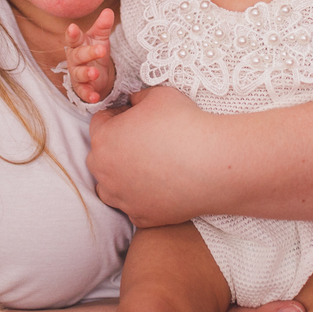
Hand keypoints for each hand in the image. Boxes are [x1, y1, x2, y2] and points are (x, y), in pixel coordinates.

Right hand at [64, 8, 115, 103]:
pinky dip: (88, 95)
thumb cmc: (94, 51)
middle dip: (88, 53)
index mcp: (77, 45)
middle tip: (101, 50)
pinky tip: (95, 97)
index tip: (72, 28)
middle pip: (78, 55)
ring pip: (78, 74)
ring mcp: (77, 74)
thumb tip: (108, 11)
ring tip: (95, 73)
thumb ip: (103, 26)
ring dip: (86, 73)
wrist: (96, 73)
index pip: (73, 38)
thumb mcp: (100, 38)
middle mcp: (74, 60)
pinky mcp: (82, 88)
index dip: (72, 34)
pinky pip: (83, 92)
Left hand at [88, 86, 216, 226]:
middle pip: (102, 155)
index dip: (119, 115)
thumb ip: (137, 98)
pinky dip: (144, 196)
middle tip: (148, 139)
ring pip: (113, 185)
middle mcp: (105, 172)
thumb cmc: (184, 125)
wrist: (213, 164)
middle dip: (118, 146)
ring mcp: (122, 198)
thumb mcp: (158, 94)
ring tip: (153, 164)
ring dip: (125, 174)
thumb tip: (133, 103)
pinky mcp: (140, 217)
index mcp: (103, 140)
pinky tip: (164, 183)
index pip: (100, 122)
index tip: (139, 116)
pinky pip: (134, 204)